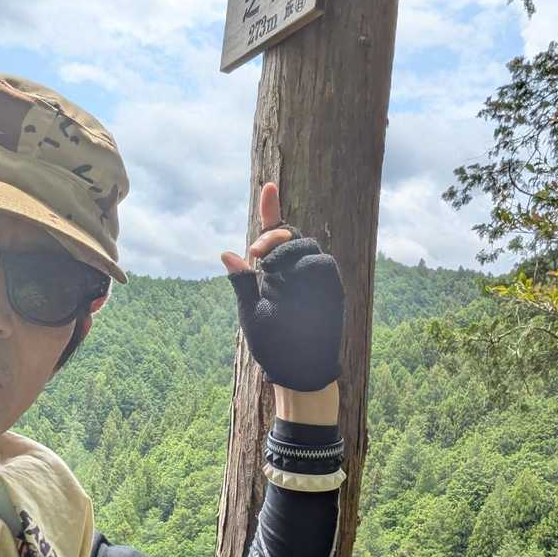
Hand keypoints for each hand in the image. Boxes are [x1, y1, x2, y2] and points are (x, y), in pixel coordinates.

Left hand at [221, 182, 344, 396]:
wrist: (298, 370)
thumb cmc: (273, 344)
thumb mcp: (251, 312)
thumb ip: (242, 283)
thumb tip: (226, 253)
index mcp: (273, 271)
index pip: (273, 234)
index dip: (271, 209)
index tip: (268, 186)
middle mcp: (294, 269)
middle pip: (289, 234)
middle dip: (271, 236)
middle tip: (257, 255)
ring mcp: (314, 277)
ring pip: (306, 245)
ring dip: (287, 251)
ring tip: (271, 272)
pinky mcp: (331, 288)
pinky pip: (323, 263)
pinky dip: (309, 264)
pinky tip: (296, 277)